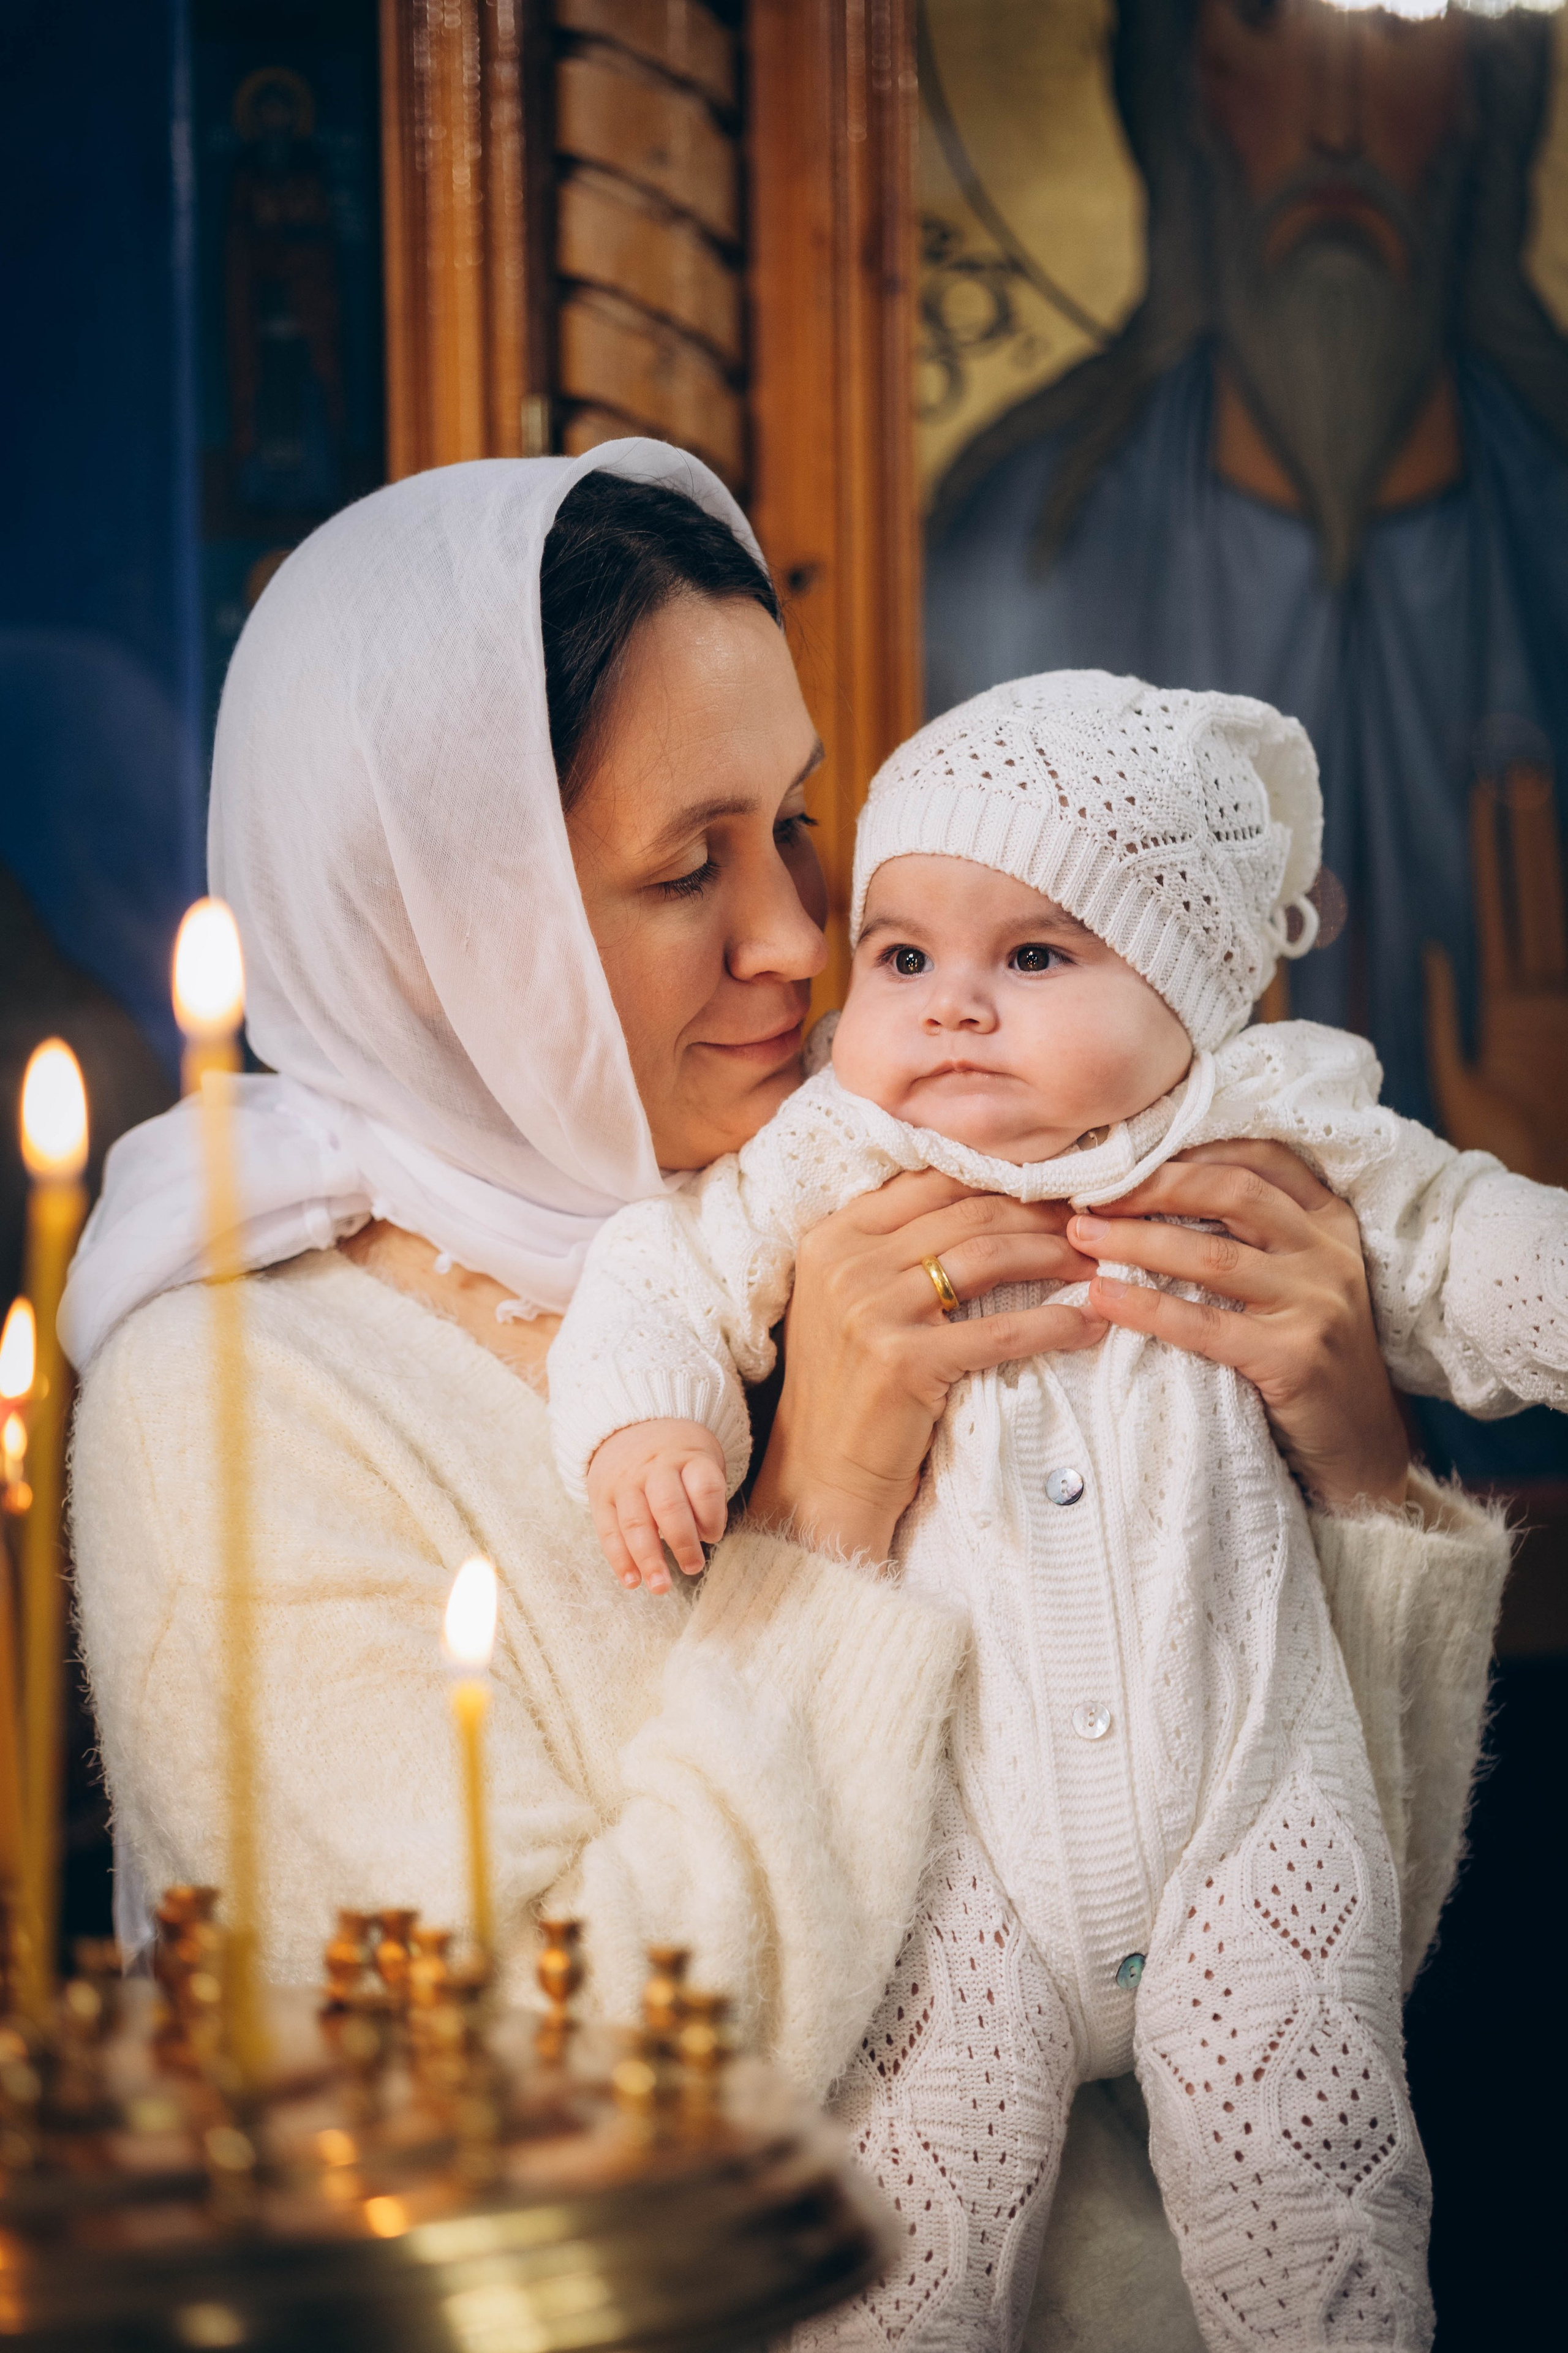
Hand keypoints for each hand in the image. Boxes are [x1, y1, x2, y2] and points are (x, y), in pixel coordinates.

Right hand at [587, 1420, 728, 1593]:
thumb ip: (707, 1496)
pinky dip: (620, 1560)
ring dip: (648, 1559)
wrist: (631, 1426)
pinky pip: (608, 1531)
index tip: (714, 1535)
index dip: (712, 1515)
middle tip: (694, 1567)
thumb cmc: (678, 1456)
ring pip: (635, 1522)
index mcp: (687, 1456)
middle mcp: (654, 1467)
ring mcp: (625, 1482)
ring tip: (661, 1587)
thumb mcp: (702, 1459)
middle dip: (682, 1542)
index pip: (704, 1486)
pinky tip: (632, 1581)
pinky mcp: (602, 1497)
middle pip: (668, 1505)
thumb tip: (705, 1535)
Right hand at [749, 1170, 1106, 1560]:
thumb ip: (893, 1249)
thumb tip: (980, 1202)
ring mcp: (872, 1309)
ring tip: (1096, 1266)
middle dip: (1040, 1215)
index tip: (1053, 1190)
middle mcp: (847, 1262)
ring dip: (1055, 1256)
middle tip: (1091, 1225)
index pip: (932, 1181)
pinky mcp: (904, 1361)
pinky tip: (1087, 1324)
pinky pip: (1000, 1330)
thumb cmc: (847, 1389)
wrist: (819, 1478)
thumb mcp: (850, 1301)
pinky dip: (1053, 1323)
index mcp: (833, 1236)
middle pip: (968, 1213)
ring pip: (988, 1257)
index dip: (1001, 1180)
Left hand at [1066, 1139, 1409, 1514]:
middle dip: (1154, 1186)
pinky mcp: (1298, 1357)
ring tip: (1081, 1237)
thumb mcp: (1295, 1279)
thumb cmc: (1306, 1353)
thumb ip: (1250, 1236)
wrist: (1361, 1444)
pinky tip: (1103, 1298)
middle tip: (1090, 1193)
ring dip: (1137, 1242)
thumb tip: (1152, 1192)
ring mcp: (1319, 1303)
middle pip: (1232, 1193)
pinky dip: (1148, 1308)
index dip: (1192, 1150)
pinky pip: (1207, 1325)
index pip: (1261, 1159)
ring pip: (1214, 1256)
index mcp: (1329, 1221)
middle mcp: (1329, 1252)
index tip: (1129, 1153)